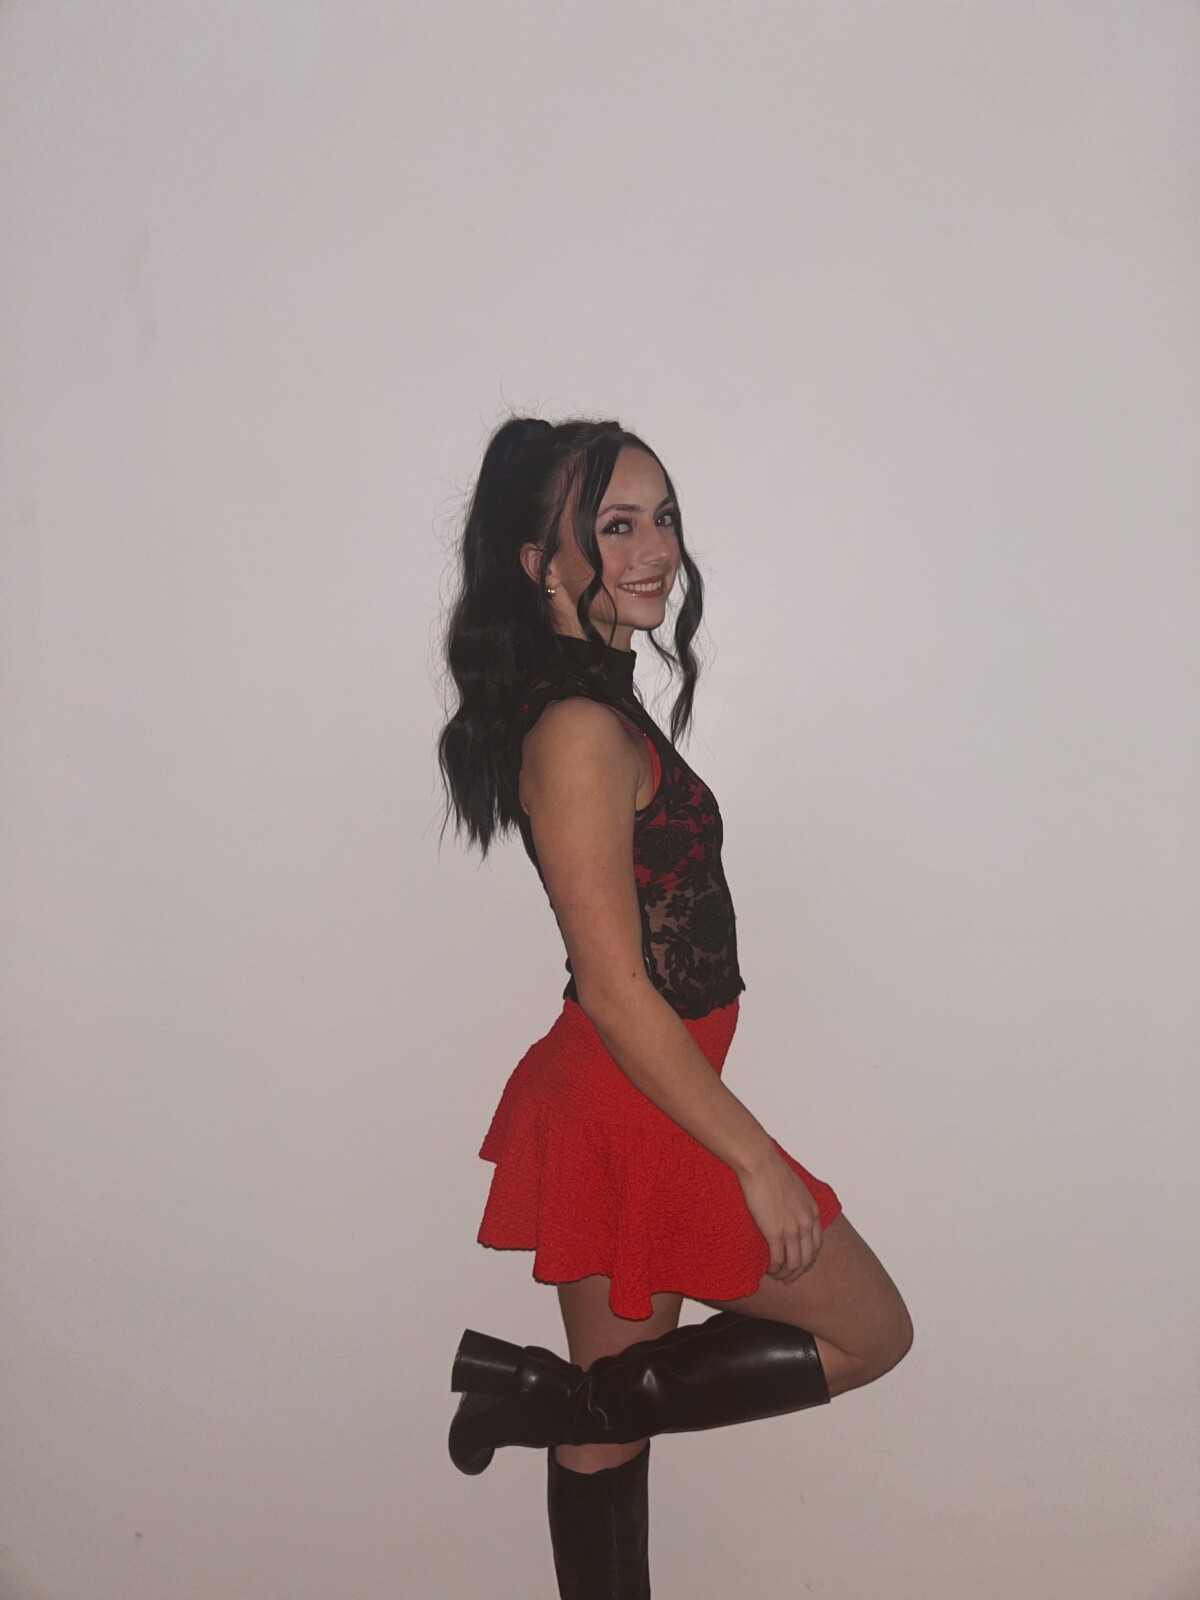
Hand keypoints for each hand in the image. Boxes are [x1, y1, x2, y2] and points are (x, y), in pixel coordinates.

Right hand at [736, 1145, 822, 1283]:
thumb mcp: (796, 1188)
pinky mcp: (775, 1232)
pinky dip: (775, 1269)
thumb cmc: (772, 1170)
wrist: (760, 1163)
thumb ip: (799, 1203)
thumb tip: (792, 1209)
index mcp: (813, 1212)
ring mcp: (791, 1229)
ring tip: (777, 1277)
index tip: (799, 1266)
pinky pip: (778, 1259)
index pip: (816, 1246)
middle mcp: (806, 1223)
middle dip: (799, 1272)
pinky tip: (769, 1270)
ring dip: (786, 1274)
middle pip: (807, 1259)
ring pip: (794, 1263)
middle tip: (789, 1279)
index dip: (808, 1260)